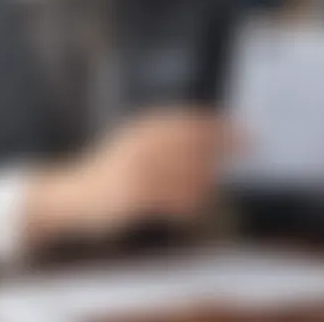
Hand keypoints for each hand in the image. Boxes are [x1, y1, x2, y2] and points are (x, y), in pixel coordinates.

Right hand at [24, 110, 236, 243]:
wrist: (74, 195)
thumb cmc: (113, 171)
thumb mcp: (135, 143)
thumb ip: (166, 139)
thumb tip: (211, 139)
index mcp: (143, 128)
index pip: (188, 120)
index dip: (218, 123)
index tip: (244, 127)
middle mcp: (142, 143)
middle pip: (193, 140)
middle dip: (225, 143)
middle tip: (249, 147)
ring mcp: (139, 170)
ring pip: (188, 171)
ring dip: (209, 177)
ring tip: (213, 185)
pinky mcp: (135, 196)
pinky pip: (175, 199)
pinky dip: (191, 201)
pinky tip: (197, 204)